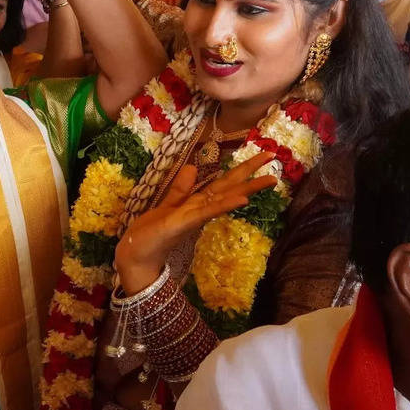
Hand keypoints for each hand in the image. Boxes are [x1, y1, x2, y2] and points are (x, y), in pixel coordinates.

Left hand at [114, 152, 276, 292]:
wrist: (136, 255)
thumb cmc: (151, 232)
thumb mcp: (167, 205)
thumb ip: (181, 189)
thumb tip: (191, 166)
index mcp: (197, 203)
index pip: (224, 183)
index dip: (242, 169)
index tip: (262, 155)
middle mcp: (200, 209)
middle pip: (229, 188)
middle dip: (251, 173)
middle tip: (272, 156)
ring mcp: (194, 217)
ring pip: (223, 199)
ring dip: (246, 189)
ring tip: (269, 178)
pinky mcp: (182, 223)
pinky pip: (206, 212)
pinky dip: (223, 205)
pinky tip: (242, 200)